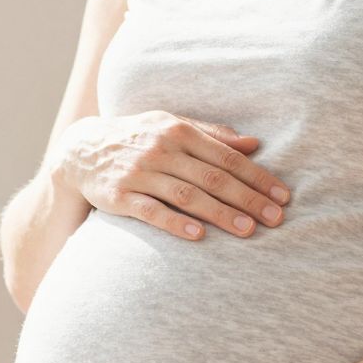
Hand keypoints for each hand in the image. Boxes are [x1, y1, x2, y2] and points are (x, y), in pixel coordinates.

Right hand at [50, 112, 291, 242]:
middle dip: (248, 199)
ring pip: (187, 195)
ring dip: (220, 213)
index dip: (257, 177)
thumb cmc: (137, 138)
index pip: (227, 156)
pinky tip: (198, 236)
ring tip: (248, 230)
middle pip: (213, 177)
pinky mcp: (119, 196)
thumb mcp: (171, 126)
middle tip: (276, 218)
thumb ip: (212, 135)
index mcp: (178, 131)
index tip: (282, 196)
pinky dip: (175, 223)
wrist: (80, 150)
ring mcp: (139, 173)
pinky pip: (151, 211)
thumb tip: (254, 143)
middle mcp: (160, 150)